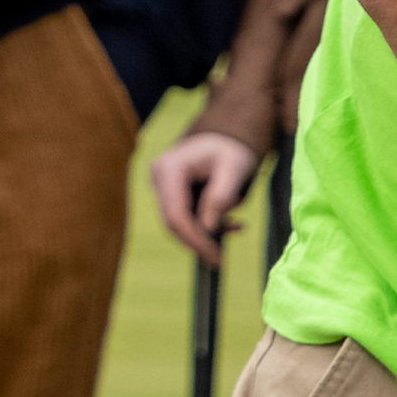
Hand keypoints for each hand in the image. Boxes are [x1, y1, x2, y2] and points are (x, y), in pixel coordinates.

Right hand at [150, 128, 262, 267]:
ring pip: (179, 223)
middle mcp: (160, 177)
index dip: (195, 240)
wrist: (225, 138)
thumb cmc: (231, 149)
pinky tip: (232, 225)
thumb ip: (221, 196)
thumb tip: (208, 227)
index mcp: (171, 168)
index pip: (176, 214)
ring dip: (206, 232)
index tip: (215, 256)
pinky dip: (206, 225)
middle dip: (199, 241)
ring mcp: (162, 186)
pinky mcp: (170, 195)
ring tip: (236, 226)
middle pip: (173, 222)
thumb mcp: (234, 169)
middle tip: (221, 257)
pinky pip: (185, 217)